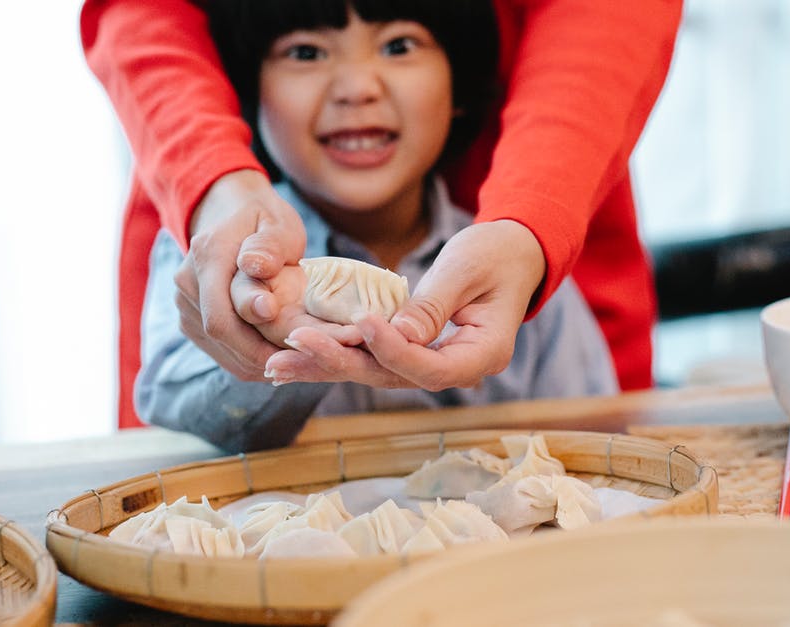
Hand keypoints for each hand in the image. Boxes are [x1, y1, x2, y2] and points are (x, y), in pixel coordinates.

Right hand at [174, 169, 307, 379]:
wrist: (230, 214)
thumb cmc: (264, 220)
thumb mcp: (277, 224)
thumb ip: (269, 245)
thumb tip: (256, 268)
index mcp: (207, 255)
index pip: (221, 314)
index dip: (255, 339)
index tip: (294, 345)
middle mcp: (187, 282)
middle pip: (220, 336)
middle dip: (262, 355)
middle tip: (304, 361)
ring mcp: (184, 304)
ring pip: (220, 348)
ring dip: (257, 361)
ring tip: (297, 359)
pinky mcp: (190, 320)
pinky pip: (219, 350)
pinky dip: (249, 359)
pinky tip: (278, 356)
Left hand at [264, 220, 544, 388]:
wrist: (512, 255)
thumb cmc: (497, 254)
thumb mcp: (468, 268)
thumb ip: (434, 303)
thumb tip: (398, 333)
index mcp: (483, 354)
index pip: (432, 367)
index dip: (395, 350)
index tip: (362, 322)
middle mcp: (457, 369)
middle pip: (393, 377)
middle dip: (340, 363)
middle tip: (292, 350)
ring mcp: (433, 364)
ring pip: (375, 372)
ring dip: (326, 366)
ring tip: (277, 363)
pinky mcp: (412, 352)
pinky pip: (372, 359)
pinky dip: (335, 356)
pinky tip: (294, 358)